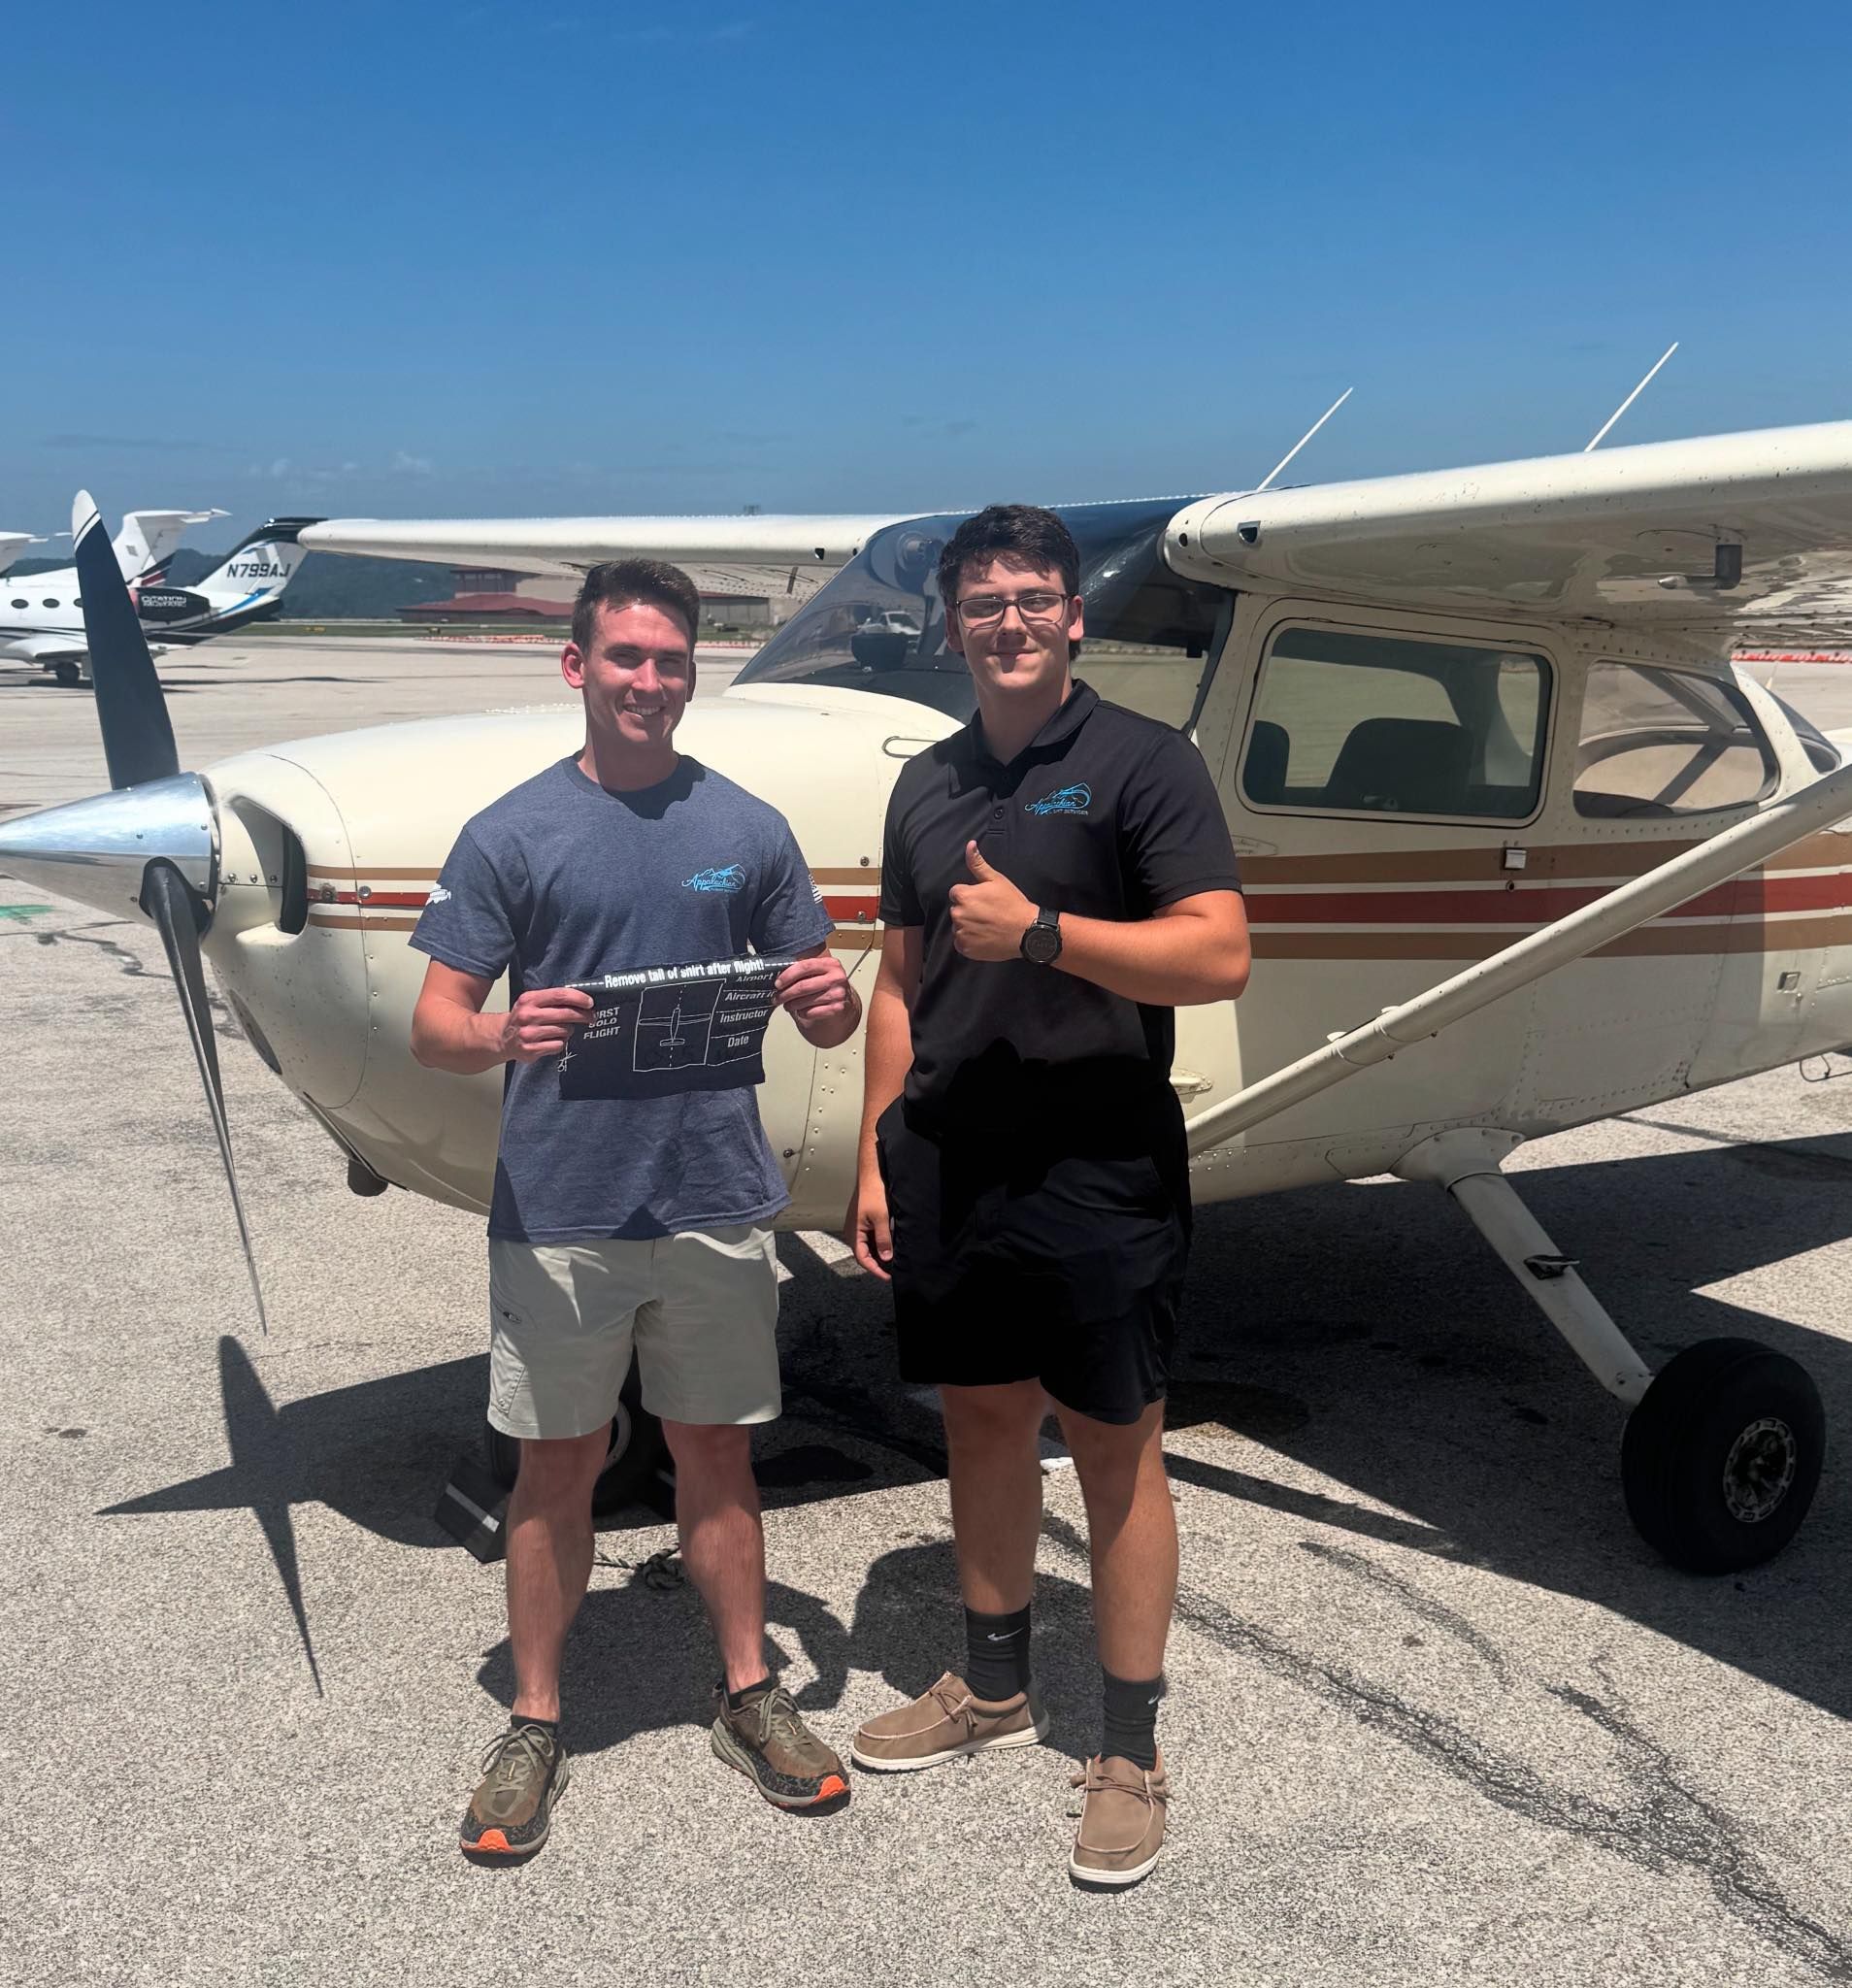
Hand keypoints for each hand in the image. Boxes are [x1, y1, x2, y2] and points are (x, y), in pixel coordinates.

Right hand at [496, 985, 592, 1062]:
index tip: (590, 1003)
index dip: (579, 998)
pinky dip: (560, 1043)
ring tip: (562, 1029)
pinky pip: (558, 1045)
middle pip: (566, 1014)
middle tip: (591, 1017)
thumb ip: (552, 1000)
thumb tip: (582, 1001)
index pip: (560, 995)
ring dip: (569, 1030)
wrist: (501, 1038)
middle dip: (583, 1015)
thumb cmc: (523, 1018)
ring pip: (564, 1031)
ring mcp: (528, 1034)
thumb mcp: (532, 1003)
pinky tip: (553, 1040)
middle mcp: (528, 1015)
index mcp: (529, 999)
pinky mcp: (530, 1050)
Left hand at [775, 954, 852, 1027]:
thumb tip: (778, 977)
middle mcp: (837, 977)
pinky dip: (802, 1013)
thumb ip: (803, 970)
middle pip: (803, 986)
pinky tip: (801, 1011)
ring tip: (787, 1005)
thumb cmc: (825, 984)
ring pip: (805, 1001)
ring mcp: (838, 994)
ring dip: (792, 1005)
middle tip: (777, 998)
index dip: (788, 975)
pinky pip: (811, 1012)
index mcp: (831, 963)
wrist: (845, 1000)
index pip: (805, 966)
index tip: (777, 983)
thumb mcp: (818, 971)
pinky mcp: (837, 1008)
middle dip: (786, 994)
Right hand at [845, 1172, 892, 1280]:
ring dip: (878, 1254)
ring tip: (891, 1260)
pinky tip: (889, 1245)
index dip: (874, 1269)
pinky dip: (879, 1244)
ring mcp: (857, 1227)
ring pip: (867, 1247)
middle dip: (877, 1264)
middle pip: (864, 1255)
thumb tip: (886, 1257)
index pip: (862, 1259)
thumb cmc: (873, 1193)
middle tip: (891, 1271)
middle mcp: (853, 1232)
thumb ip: (883, 1239)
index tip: (886, 1276)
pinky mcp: (863, 1222)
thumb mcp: (881, 1218)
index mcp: (854, 1233)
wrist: (871, 1176)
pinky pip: (869, 1238)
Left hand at [948, 840, 1034, 960]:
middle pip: (957, 910)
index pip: (956, 893)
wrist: (1026, 931)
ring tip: (988, 926)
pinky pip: (961, 943)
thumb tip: (969, 844)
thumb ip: (978, 863)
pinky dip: (970, 941)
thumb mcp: (996, 880)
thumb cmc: (1013, 903)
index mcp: (963, 896)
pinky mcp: (965, 948)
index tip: (985, 901)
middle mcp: (958, 914)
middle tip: (988, 914)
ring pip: (959, 927)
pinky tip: (985, 937)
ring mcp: (961, 933)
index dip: (970, 896)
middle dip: (968, 911)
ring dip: (968, 926)